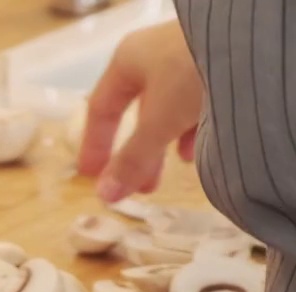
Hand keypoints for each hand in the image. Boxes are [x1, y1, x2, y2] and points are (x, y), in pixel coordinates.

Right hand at [78, 20, 202, 202]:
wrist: (253, 42)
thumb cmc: (189, 75)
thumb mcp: (157, 122)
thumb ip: (132, 159)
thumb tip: (105, 194)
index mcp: (128, 60)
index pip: (101, 107)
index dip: (95, 144)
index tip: (92, 176)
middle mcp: (155, 56)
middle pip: (139, 112)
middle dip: (140, 153)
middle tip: (142, 186)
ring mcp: (188, 59)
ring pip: (170, 108)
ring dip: (169, 142)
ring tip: (179, 167)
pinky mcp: (219, 66)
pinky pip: (197, 102)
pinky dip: (195, 126)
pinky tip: (204, 144)